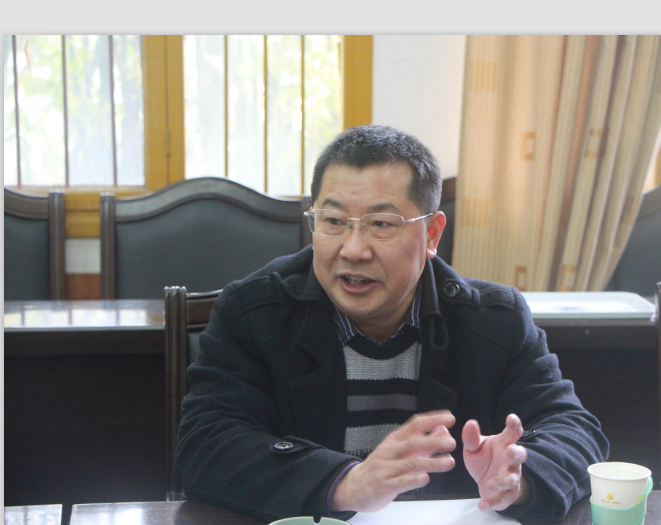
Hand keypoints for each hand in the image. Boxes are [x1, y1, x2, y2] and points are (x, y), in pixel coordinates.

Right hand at [331, 410, 456, 512]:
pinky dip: (415, 479)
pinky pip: (402, 482)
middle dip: (434, 442)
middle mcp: (390, 452)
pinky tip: (426, 478)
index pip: (414, 425)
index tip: (449, 418)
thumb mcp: (398, 450)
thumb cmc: (380, 467)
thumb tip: (442, 431)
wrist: (354, 486)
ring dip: (432, 462)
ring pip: (411, 463)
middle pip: (413, 443)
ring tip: (448, 462)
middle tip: (451, 443)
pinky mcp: (385, 486)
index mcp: (394, 440)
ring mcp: (387, 468)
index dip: (432, 420)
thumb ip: (422, 442)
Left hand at [462, 414, 529, 511]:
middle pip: (519, 455)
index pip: (512, 433)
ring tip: (491, 484)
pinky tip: (483, 504)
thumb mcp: (474, 447)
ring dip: (503, 481)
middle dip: (516, 453)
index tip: (512, 418)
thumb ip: (471, 438)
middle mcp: (510, 460)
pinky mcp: (507, 494)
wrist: (487, 481)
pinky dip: (492, 502)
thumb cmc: (484, 458)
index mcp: (504, 444)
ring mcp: (511, 477)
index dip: (514, 425)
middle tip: (510, 451)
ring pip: (512, 479)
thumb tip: (470, 423)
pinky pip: (502, 498)